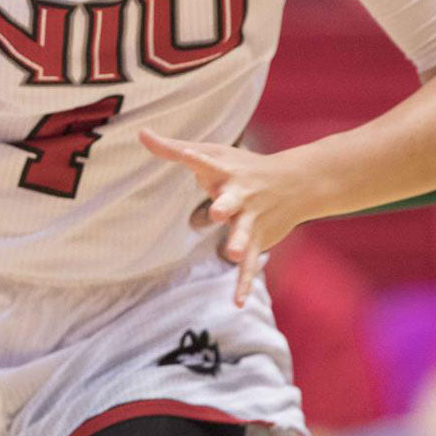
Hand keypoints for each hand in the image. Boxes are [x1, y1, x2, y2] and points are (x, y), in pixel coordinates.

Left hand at [139, 129, 327, 306]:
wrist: (295, 182)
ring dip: (238, 243)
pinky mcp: (258, 240)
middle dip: (224, 206)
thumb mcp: (212, 153)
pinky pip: (250, 264)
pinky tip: (236, 303)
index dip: (196, 159)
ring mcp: (250, 219)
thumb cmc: (243, 166)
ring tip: (231, 254)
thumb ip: (173, 149)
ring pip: (244, 233)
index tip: (187, 154)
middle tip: (216, 212)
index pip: (207, 163)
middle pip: (230, 201)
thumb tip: (140, 133)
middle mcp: (240, 196)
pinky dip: (244, 283)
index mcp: (226, 172)